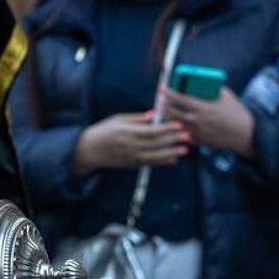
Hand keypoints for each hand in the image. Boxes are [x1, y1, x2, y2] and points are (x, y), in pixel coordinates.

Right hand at [72, 110, 188, 173]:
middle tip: (188, 136)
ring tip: (185, 150)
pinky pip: (149, 163)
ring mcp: (131, 156)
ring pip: (155, 155)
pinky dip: (161, 162)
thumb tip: (154, 114)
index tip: (179, 124)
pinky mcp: (131, 164)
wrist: (90, 150)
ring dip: (171, 153)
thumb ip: (137, 118)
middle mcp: (130, 145)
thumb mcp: (118, 120)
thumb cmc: (104, 131)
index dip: (166, 128)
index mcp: (127, 132)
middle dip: (173, 140)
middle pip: (155, 143)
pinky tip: (173, 160)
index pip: (150, 130)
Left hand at [159, 86, 255, 157]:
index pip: (180, 99)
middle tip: (160, 100)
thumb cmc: (237, 113)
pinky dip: (177, 129)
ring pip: (175, 125)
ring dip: (168, 117)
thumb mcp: (226, 96)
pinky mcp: (199, 141)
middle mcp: (198, 121)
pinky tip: (174, 124)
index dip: (169, 93)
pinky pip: (182, 135)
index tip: (162, 89)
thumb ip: (212, 88)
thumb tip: (201, 81)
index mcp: (204, 108)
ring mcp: (197, 133)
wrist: (246, 134)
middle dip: (164, 105)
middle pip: (172, 113)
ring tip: (164, 111)